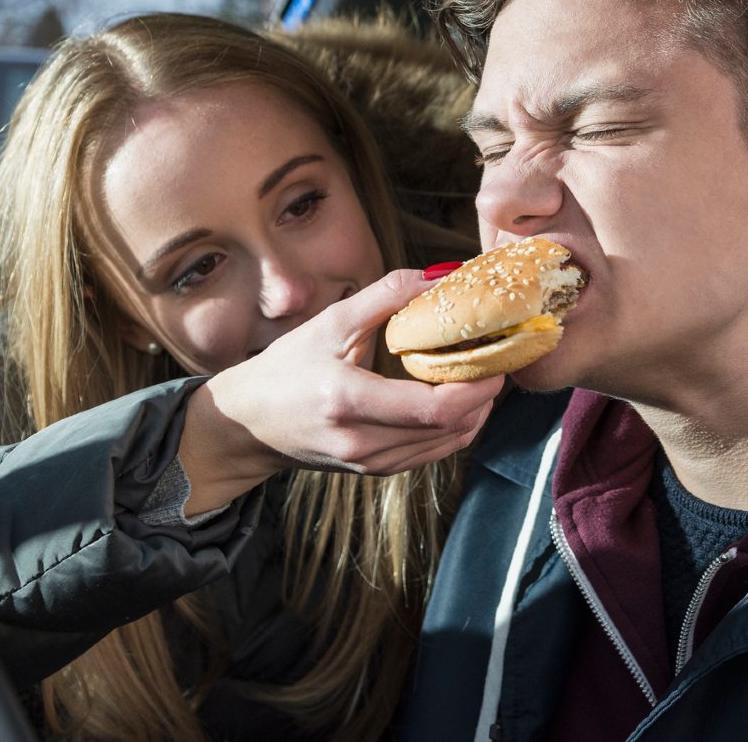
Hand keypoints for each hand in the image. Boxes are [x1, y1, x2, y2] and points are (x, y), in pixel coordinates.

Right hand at [176, 269, 503, 513]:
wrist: (249, 423)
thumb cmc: (286, 369)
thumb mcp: (330, 322)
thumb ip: (386, 295)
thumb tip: (440, 276)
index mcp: (347, 400)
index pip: (433, 408)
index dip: (476, 386)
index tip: (495, 357)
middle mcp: (361, 440)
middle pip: (449, 428)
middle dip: (484, 395)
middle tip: (498, 360)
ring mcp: (370, 463)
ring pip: (447, 445)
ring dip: (475, 412)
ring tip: (482, 375)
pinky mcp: (376, 471)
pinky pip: (432, 453)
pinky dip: (455, 427)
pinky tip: (458, 399)